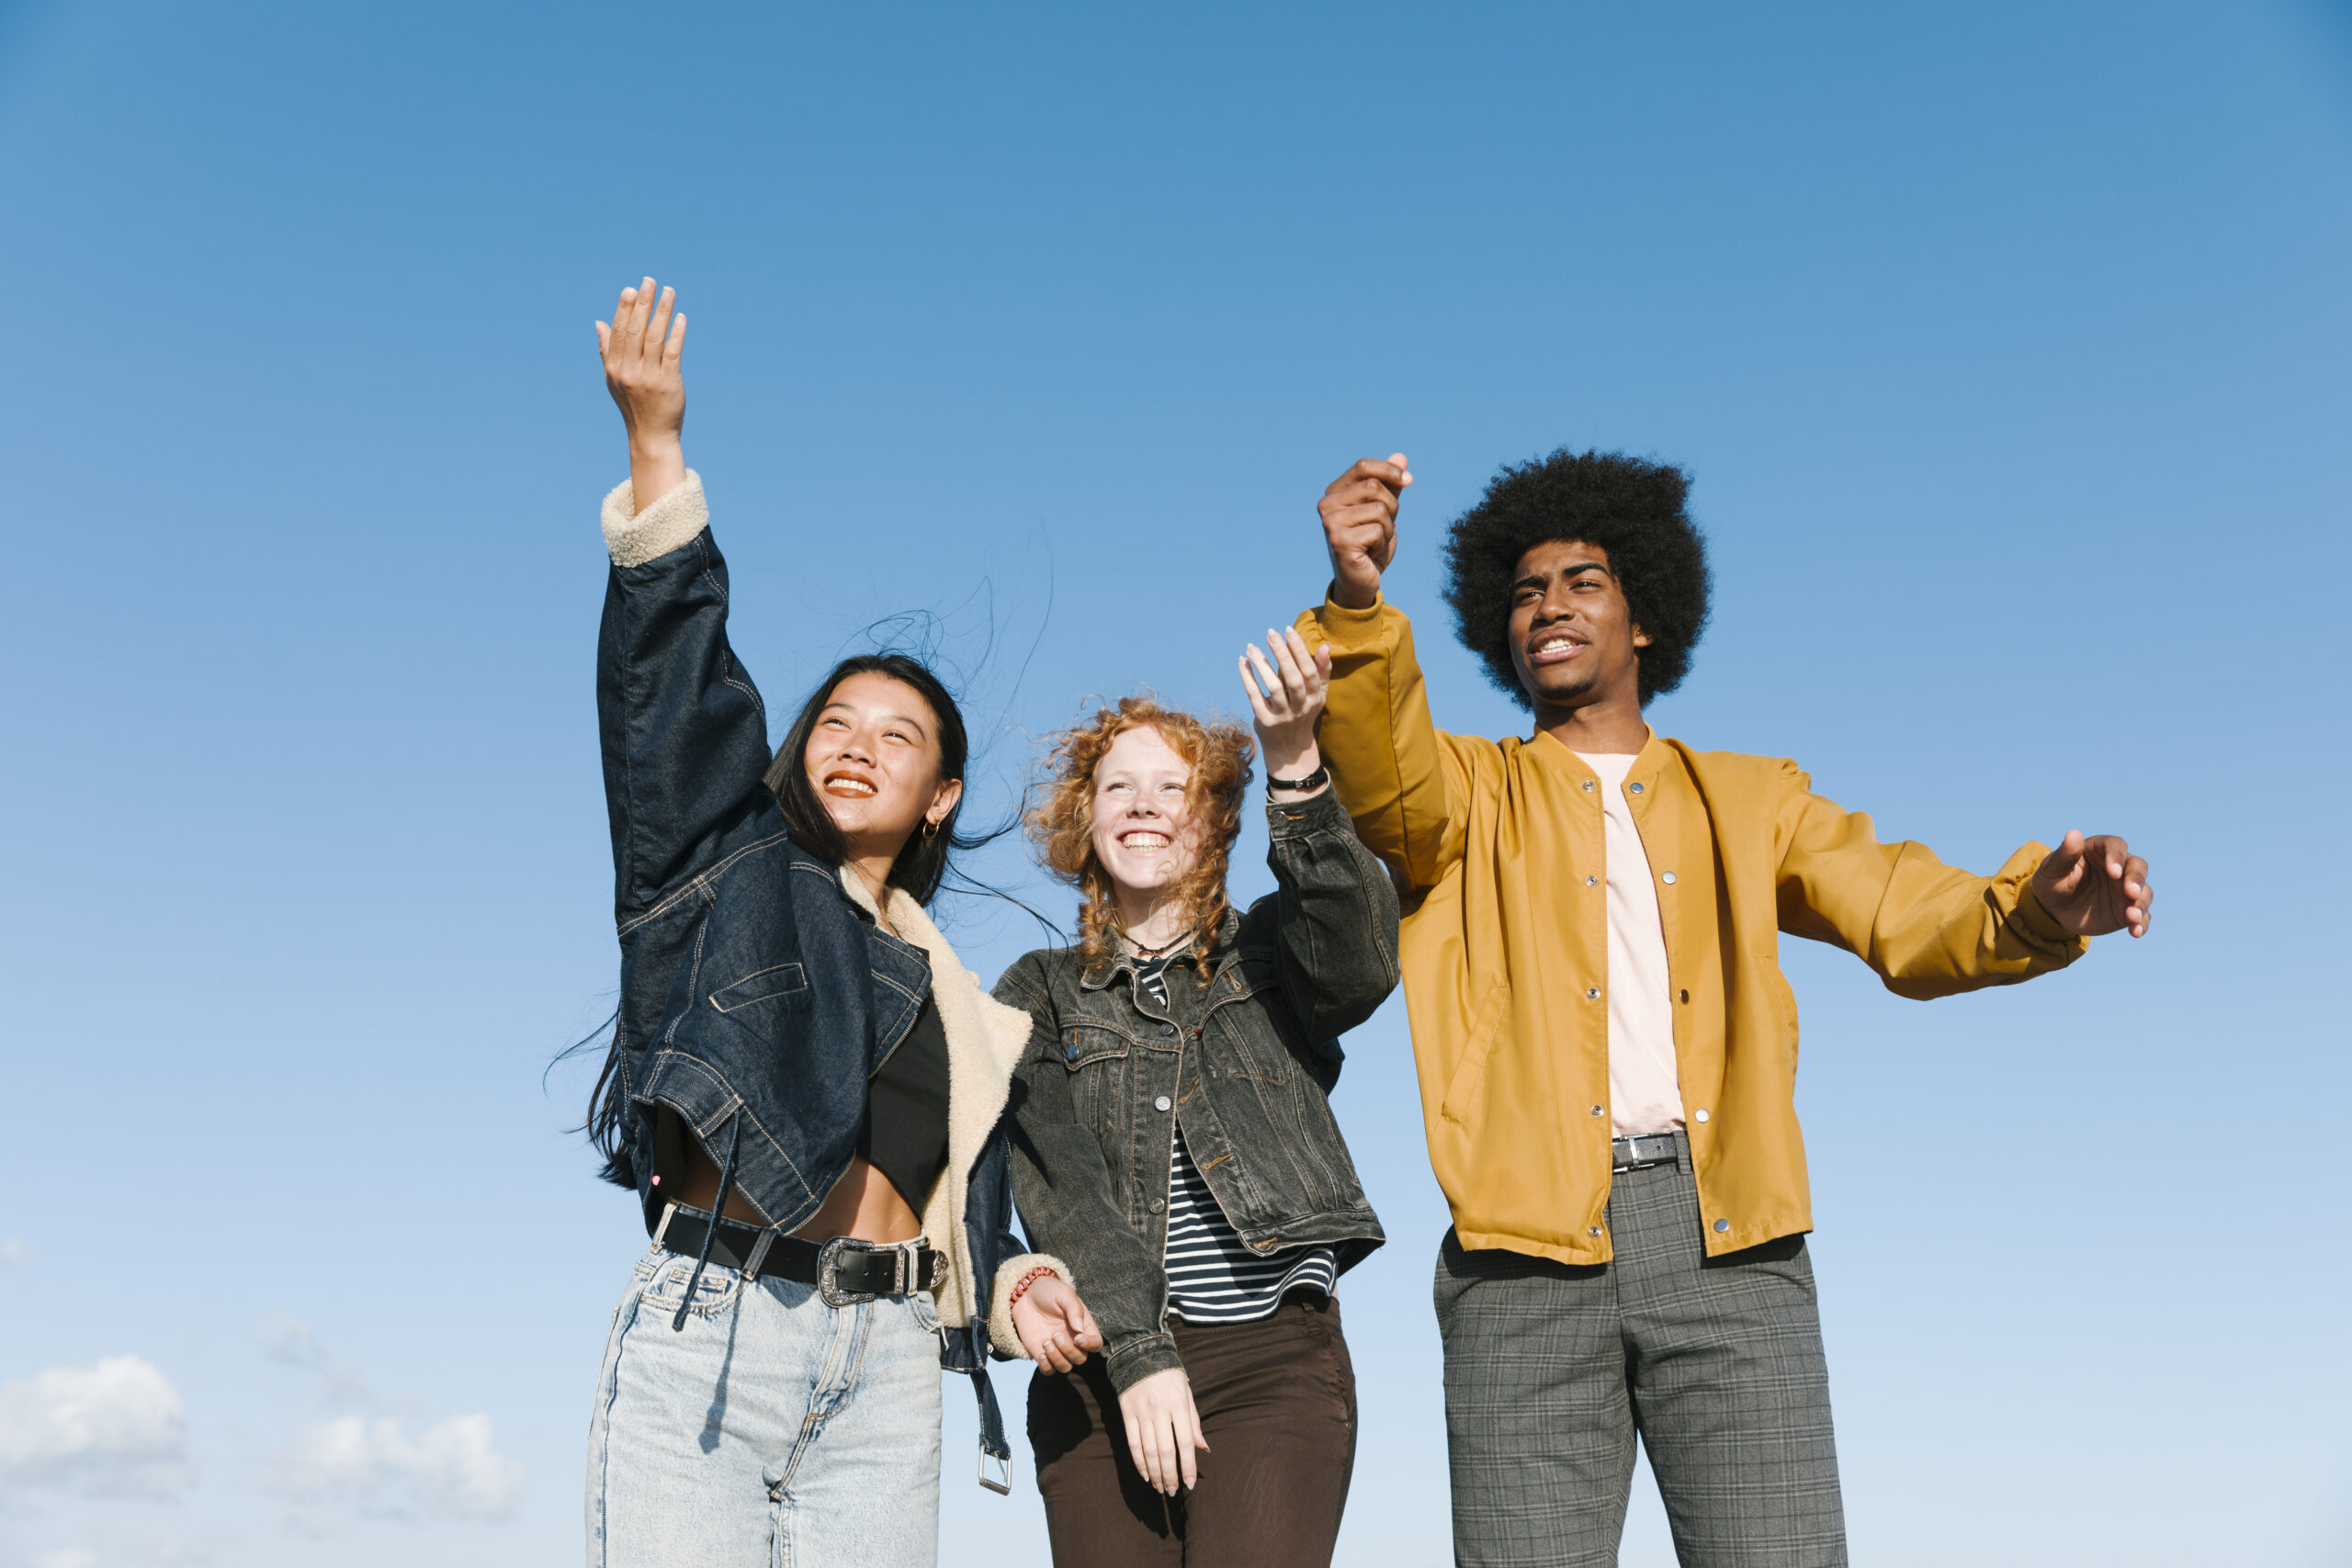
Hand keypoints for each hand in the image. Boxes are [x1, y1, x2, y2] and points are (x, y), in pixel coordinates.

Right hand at [596, 277, 687, 510]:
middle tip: (649, 282)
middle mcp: (629, 371)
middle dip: (642, 304)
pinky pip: (673, 353)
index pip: (619, 332)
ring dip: (662, 312)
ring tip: (670, 292)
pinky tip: (681, 318)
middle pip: (635, 330)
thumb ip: (607, 350)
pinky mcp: (668, 383)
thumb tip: (599, 322)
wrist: (651, 435)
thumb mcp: (614, 379)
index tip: (631, 289)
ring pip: (655, 337)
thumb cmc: (633, 405)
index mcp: (614, 368)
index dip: (624, 309)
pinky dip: (677, 333)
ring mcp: (649, 377)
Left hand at [1011, 1275, 1103, 1373]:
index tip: (1077, 1337)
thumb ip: (1074, 1309)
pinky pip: (1048, 1370)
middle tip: (1055, 1334)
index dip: (1089, 1345)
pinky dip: (1046, 1367)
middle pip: (1080, 1358)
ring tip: (1046, 1342)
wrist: (1025, 1294)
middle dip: (1068, 1350)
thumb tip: (1080, 1330)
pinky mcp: (1041, 1353)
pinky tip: (1041, 1354)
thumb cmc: (1048, 1291)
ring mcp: (1057, 1348)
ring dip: (1057, 1359)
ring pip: (1065, 1367)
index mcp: (1083, 1326)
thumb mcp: (1064, 1293)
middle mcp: (1072, 1340)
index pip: (1095, 1343)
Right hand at [1116, 1367, 1208, 1496]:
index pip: (1184, 1443)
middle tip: (1173, 1491)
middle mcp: (1159, 1409)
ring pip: (1148, 1451)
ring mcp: (1141, 1412)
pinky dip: (1138, 1462)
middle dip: (1170, 1475)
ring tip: (1160, 1488)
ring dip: (1155, 1473)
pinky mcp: (1126, 1413)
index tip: (1189, 1484)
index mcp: (1178, 1404)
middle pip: (1165, 1451)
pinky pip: (1132, 1443)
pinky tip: (1145, 1474)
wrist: (1140, 1352)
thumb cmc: (1169, 1375)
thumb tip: (1202, 1448)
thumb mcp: (1187, 1393)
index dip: (1187, 1466)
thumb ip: (1193, 1422)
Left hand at [1240, 625, 1332, 788]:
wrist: (1289, 750)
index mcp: (1315, 698)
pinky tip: (1243, 662)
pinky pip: (1255, 697)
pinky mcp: (1265, 722)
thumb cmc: (1303, 713)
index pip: (1310, 672)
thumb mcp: (1316, 695)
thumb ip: (1322, 670)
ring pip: (1273, 687)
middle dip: (1282, 654)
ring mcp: (1282, 716)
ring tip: (1251, 646)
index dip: (1300, 651)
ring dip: (1262, 665)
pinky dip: (1248, 678)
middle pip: (1293, 679)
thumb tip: (1325, 645)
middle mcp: (1300, 708)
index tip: (1288, 631)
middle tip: (1270, 633)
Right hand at [1318, 454, 1411, 610]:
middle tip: (1383, 526)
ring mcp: (1330, 523)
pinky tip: (1369, 553)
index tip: (1408, 481)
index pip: (1363, 467)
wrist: (1362, 580)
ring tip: (1374, 542)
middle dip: (1391, 507)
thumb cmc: (1371, 543)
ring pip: (1379, 510)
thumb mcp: (1385, 510)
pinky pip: (1377, 531)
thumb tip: (1400, 457)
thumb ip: (1390, 485)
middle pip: (1374, 487)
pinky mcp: (1339, 541)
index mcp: (1334, 492)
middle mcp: (1326, 505)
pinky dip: (1381, 544)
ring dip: (1387, 529)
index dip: (1390, 470)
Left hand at [2031, 831, 2152, 937]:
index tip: (2113, 872)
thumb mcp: (2053, 868)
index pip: (2116, 846)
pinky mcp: (2126, 910)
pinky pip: (2141, 916)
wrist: (2052, 908)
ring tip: (2132, 916)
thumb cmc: (2052, 881)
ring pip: (2144, 892)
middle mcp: (2119, 867)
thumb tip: (2073, 834)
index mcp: (2101, 850)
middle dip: (2137, 879)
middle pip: (2138, 867)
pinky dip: (2141, 923)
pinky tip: (2135, 932)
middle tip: (2130, 893)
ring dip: (2141, 903)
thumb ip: (2065, 854)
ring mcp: (2125, 889)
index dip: (2117, 857)